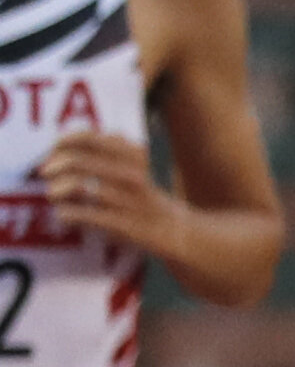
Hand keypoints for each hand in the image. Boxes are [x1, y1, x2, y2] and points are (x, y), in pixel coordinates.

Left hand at [26, 131, 163, 257]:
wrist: (175, 230)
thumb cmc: (145, 195)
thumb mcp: (139, 164)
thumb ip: (112, 147)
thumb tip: (71, 136)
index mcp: (135, 155)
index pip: (90, 138)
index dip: (63, 141)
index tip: (54, 150)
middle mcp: (132, 174)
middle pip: (76, 160)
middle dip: (53, 166)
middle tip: (46, 173)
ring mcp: (127, 200)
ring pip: (77, 185)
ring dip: (55, 190)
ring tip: (53, 194)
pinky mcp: (122, 224)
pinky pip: (82, 214)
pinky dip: (65, 213)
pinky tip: (64, 215)